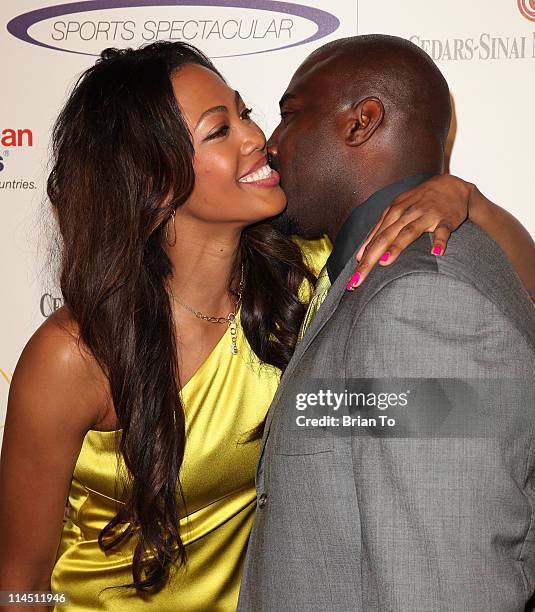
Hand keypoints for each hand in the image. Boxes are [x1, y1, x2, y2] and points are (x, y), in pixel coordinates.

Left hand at [346, 174, 473, 289]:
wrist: (451, 185)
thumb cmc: (419, 202)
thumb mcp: (396, 211)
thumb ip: (379, 232)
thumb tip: (360, 255)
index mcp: (393, 212)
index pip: (374, 238)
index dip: (362, 258)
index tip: (352, 280)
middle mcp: (407, 213)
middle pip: (385, 237)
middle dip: (370, 259)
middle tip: (358, 280)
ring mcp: (426, 215)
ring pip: (409, 232)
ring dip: (397, 246)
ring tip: (384, 262)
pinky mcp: (446, 219)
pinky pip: (443, 231)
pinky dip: (440, 241)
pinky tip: (436, 253)